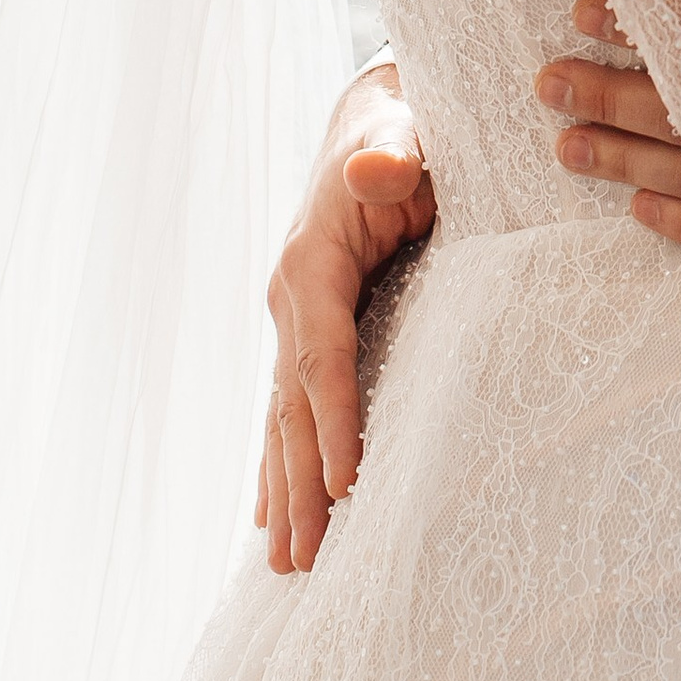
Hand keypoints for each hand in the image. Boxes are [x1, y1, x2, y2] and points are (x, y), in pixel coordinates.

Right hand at [256, 64, 437, 574]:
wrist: (379, 116)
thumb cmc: (406, 126)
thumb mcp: (406, 130)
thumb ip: (394, 154)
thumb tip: (377, 171)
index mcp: (311, 259)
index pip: (323, 355)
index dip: (332, 419)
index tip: (342, 485)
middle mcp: (291, 296)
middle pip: (293, 405)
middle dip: (298, 484)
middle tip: (307, 562)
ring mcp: (294, 318)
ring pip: (283, 418)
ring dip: (284, 490)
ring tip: (287, 564)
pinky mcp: (308, 330)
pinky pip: (290, 406)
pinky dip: (281, 462)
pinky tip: (273, 514)